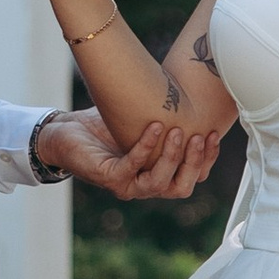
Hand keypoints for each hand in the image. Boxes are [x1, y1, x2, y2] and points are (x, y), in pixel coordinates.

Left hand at [34, 110, 222, 202]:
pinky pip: (132, 167)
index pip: (193, 176)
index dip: (207, 159)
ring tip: (177, 130)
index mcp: (159, 174)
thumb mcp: (145, 121)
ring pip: (159, 183)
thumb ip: (170, 116)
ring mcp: (127, 185)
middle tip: (199, 135)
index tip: (213, 133)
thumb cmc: (105, 127)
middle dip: (194, 162)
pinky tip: (154, 127)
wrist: (65, 131)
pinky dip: (145, 147)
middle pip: (182, 187)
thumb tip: (197, 92)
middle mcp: (145, 185)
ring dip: (172, 157)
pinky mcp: (108, 178)